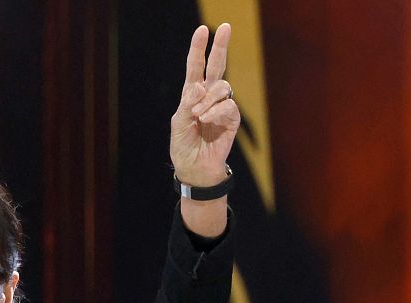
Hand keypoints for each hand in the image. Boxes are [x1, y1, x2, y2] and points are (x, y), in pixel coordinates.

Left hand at [169, 23, 240, 187]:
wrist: (195, 167)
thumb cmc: (184, 145)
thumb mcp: (179, 123)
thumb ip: (187, 104)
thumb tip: (199, 87)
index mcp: (192, 94)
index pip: (195, 67)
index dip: (198, 49)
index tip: (202, 30)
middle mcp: (208, 96)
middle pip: (216, 66)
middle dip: (220, 46)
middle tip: (224, 27)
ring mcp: (221, 105)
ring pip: (221, 87)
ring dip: (208, 99)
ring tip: (198, 116)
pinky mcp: (232, 117)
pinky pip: (227, 105)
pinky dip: (215, 112)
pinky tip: (207, 121)